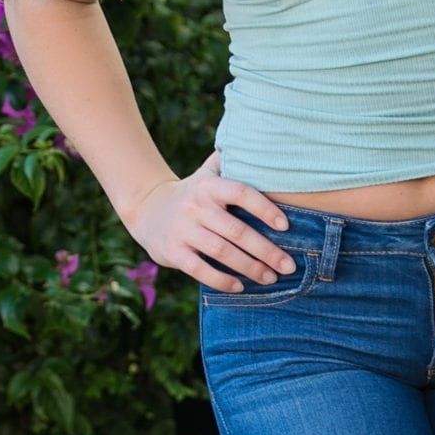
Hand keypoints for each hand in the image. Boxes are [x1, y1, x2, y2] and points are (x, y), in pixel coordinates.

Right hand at [126, 149, 297, 291]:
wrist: (146, 208)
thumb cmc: (191, 193)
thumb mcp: (206, 173)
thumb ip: (231, 162)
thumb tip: (266, 148)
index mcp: (208, 186)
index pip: (241, 193)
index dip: (265, 209)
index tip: (286, 226)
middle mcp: (196, 206)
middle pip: (237, 230)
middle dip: (266, 250)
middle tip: (288, 265)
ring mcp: (183, 230)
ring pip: (222, 252)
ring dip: (250, 267)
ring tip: (270, 277)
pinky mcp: (173, 252)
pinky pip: (200, 270)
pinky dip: (222, 280)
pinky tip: (240, 286)